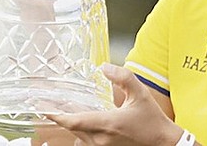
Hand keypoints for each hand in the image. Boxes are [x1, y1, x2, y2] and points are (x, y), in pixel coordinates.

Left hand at [48, 63, 183, 145]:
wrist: (163, 144)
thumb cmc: (152, 120)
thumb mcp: (140, 93)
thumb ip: (122, 77)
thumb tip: (104, 68)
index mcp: (107, 124)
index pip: (73, 121)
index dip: (55, 114)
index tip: (42, 107)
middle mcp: (101, 139)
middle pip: (72, 128)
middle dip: (62, 115)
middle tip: (52, 104)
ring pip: (78, 136)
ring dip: (74, 125)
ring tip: (70, 112)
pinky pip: (86, 142)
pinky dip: (83, 132)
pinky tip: (87, 122)